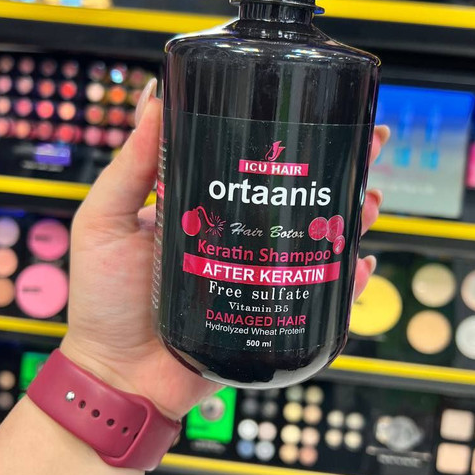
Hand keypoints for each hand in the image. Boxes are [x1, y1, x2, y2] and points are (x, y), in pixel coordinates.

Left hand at [62, 80, 387, 419]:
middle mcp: (240, 237)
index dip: (290, 138)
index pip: (256, 166)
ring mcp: (259, 276)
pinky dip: (346, 281)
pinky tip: (361, 263)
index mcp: (207, 209)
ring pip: (318, 240)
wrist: (118, 376)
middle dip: (342, 168)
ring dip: (353, 218)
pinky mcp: (269, 314)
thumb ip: (129, 167)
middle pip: (300, 197)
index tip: (319, 110)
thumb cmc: (104, 302)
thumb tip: (153, 98)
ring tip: (370, 199)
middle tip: (370, 145)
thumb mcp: (106, 221)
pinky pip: (319, 299)